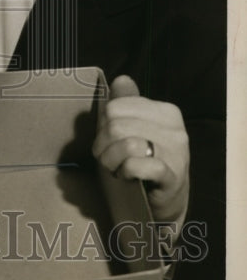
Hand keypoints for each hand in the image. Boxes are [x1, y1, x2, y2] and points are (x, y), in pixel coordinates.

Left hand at [92, 75, 188, 232]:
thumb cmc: (146, 159)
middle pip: (116, 125)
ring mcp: (177, 153)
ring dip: (111, 160)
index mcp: (166, 111)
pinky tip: (128, 176)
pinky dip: (125, 171)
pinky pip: (136, 165)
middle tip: (108, 158)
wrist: (168, 199)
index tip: (108, 140)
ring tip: (117, 168)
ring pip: (126, 144)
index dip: (103, 125)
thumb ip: (128, 103)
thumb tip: (121, 80)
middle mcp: (175, 129)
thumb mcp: (136, 128)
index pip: (115, 107)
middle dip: (103, 145)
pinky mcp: (172, 177)